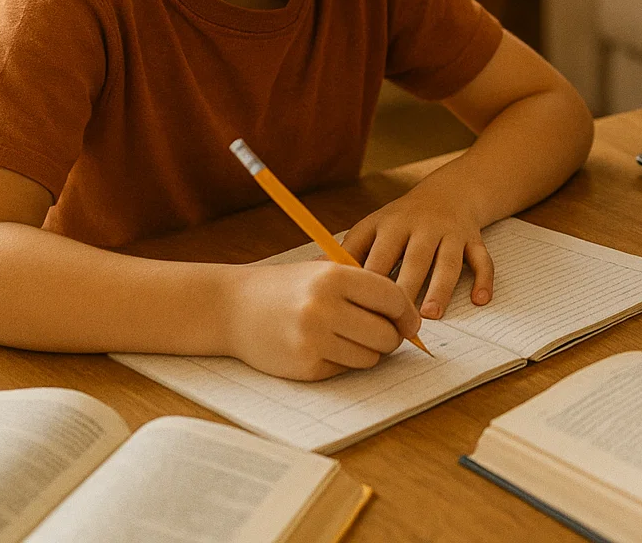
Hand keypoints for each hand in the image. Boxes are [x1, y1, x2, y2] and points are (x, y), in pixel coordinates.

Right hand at [226, 260, 419, 380]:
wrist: (232, 308)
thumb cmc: (286, 288)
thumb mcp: (323, 271)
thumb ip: (365, 288)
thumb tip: (410, 317)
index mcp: (334, 277)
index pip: (392, 298)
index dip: (407, 313)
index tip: (410, 322)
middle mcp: (324, 307)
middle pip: (387, 334)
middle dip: (391, 337)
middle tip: (382, 334)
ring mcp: (313, 339)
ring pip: (370, 357)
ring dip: (368, 352)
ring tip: (348, 338)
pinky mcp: (304, 366)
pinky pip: (345, 370)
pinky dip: (342, 362)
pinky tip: (323, 347)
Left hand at [343, 186, 494, 319]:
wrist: (450, 191)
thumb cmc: (403, 218)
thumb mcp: (373, 225)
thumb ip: (347, 250)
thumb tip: (309, 272)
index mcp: (393, 225)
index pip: (380, 255)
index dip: (372, 284)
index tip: (362, 312)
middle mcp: (423, 227)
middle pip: (415, 259)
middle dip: (406, 289)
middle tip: (396, 323)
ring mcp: (450, 233)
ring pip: (448, 261)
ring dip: (441, 287)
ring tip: (431, 315)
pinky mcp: (474, 239)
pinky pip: (482, 260)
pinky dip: (483, 280)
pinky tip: (479, 301)